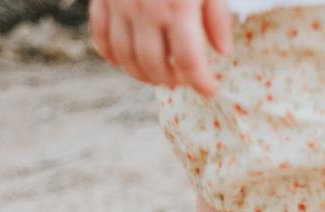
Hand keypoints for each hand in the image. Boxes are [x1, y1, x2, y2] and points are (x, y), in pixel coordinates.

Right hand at [90, 0, 232, 95]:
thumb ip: (216, 16)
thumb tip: (223, 52)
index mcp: (177, 8)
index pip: (189, 61)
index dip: (200, 82)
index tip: (209, 89)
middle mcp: (146, 12)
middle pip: (155, 67)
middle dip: (172, 81)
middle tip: (184, 79)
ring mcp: (120, 7)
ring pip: (126, 59)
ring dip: (143, 75)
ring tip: (160, 75)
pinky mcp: (102, 0)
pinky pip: (101, 39)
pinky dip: (113, 56)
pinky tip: (126, 61)